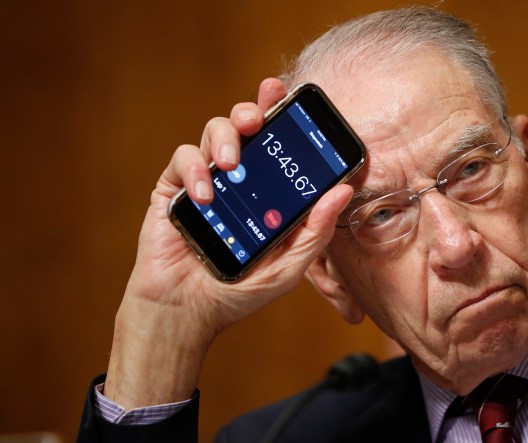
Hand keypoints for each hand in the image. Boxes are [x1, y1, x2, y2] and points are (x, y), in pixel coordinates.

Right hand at [104, 78, 352, 408]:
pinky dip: (195, 169)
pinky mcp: (175, 187)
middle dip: (253, 111)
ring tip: (231, 165)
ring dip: (226, 139)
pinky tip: (205, 195)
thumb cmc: (239, 291)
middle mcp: (239, 177)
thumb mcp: (288, 266)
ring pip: (215, 130)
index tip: (291, 95)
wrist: (186, 311)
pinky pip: (184, 157)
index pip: (278, 142)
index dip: (283, 113)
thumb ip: (315, 231)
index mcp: (267, 190)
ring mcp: (207, 179)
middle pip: (246, 124)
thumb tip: (343, 191)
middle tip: (258, 120)